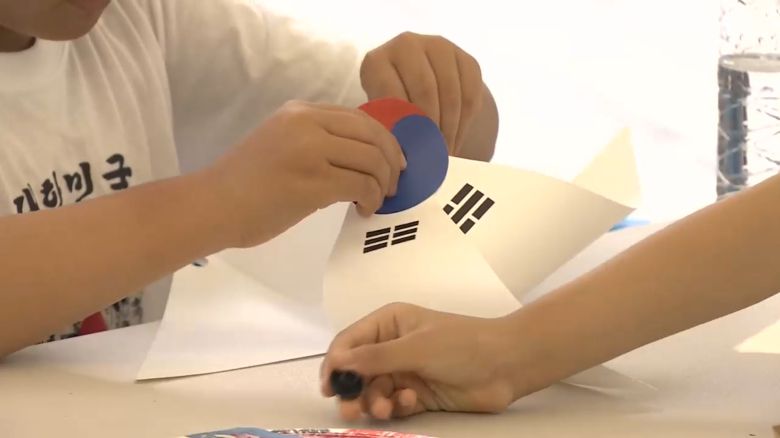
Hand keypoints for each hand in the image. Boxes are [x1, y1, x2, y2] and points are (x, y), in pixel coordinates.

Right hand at [207, 100, 405, 247]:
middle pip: (373, 135)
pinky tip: (363, 210)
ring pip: (372, 161)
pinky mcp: (313, 182)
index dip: (385, 140)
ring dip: (382, 185)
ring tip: (375, 202)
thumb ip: (317, 142)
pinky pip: (361, 186)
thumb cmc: (244, 184)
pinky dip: (371, 199)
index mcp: (300, 111)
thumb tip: (362, 158)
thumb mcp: (281, 144)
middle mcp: (307, 123)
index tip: (394, 162)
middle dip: (392, 162)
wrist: (212, 205)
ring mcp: (310, 151)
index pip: (359, 118)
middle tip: (394, 185)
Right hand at [320, 303, 519, 419]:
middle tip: (351, 409)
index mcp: (389, 323)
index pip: (349, 342)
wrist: (505, 366)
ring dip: (375, 401)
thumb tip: (338, 361)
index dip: (335, 363)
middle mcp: (392, 346)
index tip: (329, 385)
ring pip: (373, 392)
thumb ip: (375, 357)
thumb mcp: (415, 347)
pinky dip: (397, 407)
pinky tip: (411, 403)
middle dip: (353, 390)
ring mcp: (405, 371)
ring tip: (386, 409)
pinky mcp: (417, 394)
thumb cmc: (461, 344)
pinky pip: (393, 404)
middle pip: (357, 372)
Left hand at [361, 32, 484, 154]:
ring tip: (445, 152)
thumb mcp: (380, 115)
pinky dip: (465, 121)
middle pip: (425, 91)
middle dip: (432, 127)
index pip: (393, 95)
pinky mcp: (465, 58)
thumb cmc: (390, 108)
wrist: (416, 84)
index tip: (411, 154)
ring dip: (450, 128)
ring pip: (451, 93)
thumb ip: (388, 130)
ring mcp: (438, 47)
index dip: (404, 127)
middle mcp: (406, 45)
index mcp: (377, 61)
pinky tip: (457, 138)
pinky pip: (471, 94)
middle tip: (434, 154)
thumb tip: (402, 162)